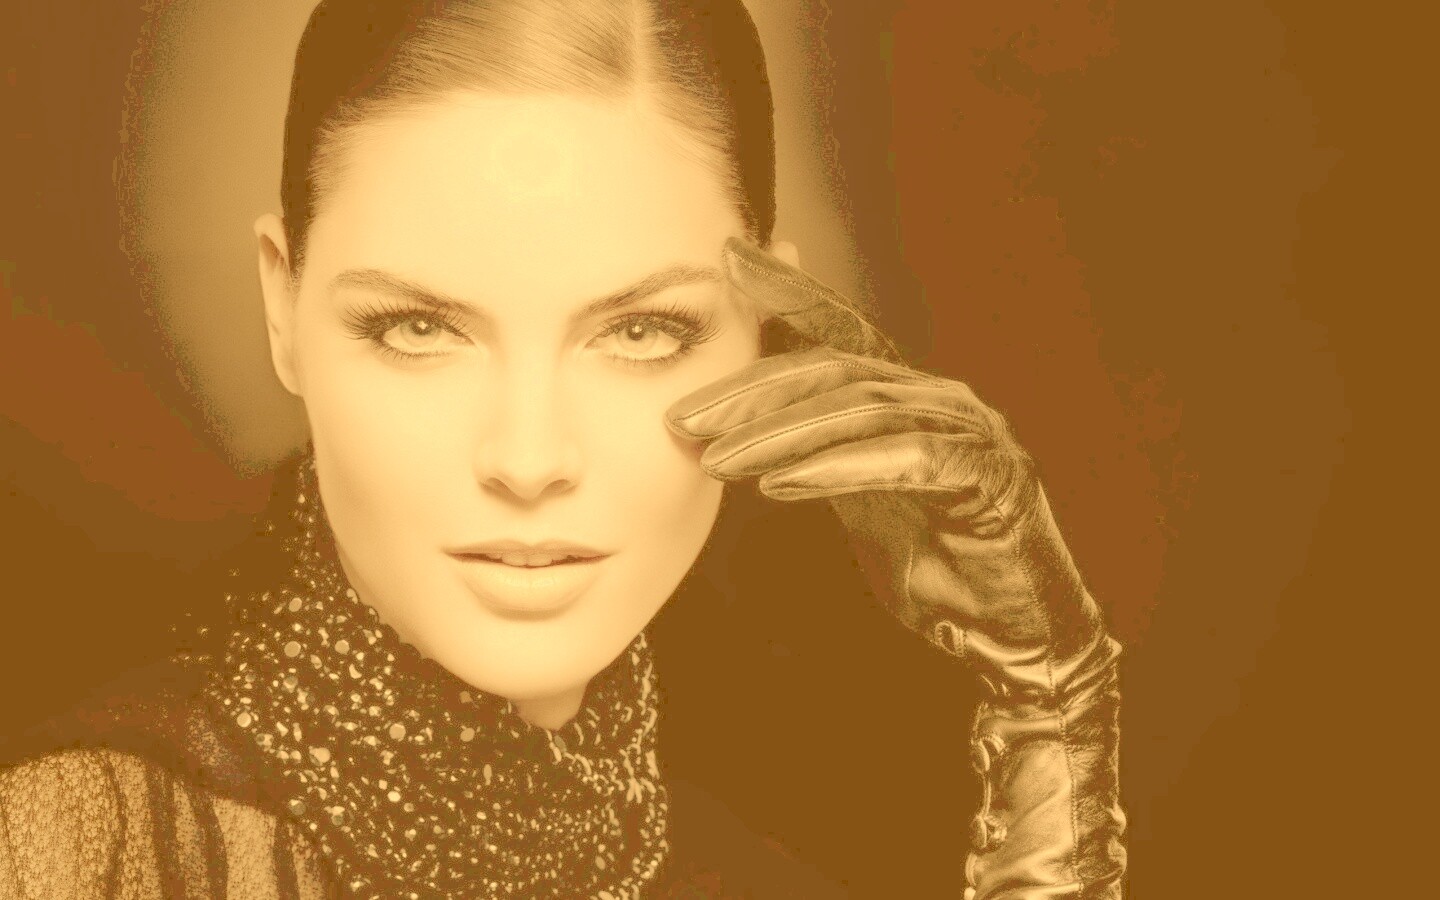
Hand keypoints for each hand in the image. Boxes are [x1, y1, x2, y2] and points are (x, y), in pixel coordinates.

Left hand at [665, 238, 1126, 898]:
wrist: (1011, 631)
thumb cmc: (934, 560)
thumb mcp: (859, 494)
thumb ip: (815, 449)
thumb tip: (736, 424)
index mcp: (908, 395)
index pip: (839, 328)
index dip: (786, 289)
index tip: (725, 258)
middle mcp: (940, 399)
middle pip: (836, 369)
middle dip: (753, 390)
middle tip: (683, 417)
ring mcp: (971, 433)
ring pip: (861, 410)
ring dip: (779, 434)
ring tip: (715, 458)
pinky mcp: (987, 478)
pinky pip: (903, 462)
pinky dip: (837, 469)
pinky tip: (779, 484)